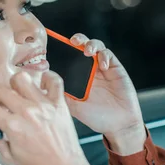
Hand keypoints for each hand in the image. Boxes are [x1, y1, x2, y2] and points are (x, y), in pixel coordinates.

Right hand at [0, 71, 93, 164]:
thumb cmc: (38, 163)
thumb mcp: (8, 156)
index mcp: (13, 126)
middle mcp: (27, 112)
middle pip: (2, 90)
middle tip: (3, 104)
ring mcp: (44, 105)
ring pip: (23, 78)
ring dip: (17, 85)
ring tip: (21, 94)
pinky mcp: (59, 102)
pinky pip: (54, 80)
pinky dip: (48, 78)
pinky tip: (42, 86)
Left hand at [66, 33, 146, 153]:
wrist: (118, 125)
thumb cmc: (96, 117)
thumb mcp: (74, 106)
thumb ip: (62, 93)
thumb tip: (46, 82)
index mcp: (77, 76)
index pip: (68, 57)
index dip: (62, 48)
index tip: (55, 44)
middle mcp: (88, 69)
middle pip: (81, 46)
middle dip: (77, 40)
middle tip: (73, 42)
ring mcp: (101, 67)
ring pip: (95, 46)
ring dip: (90, 44)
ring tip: (87, 51)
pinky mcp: (115, 68)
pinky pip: (109, 55)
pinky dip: (104, 56)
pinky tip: (102, 66)